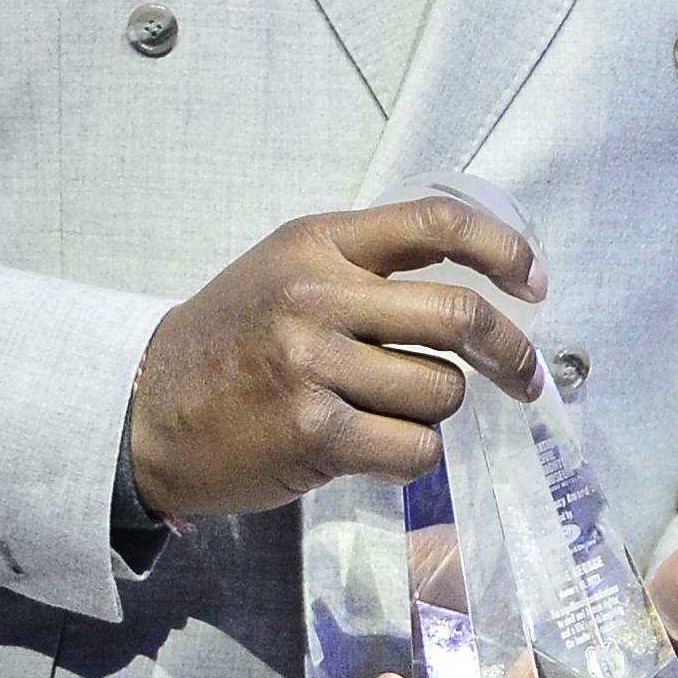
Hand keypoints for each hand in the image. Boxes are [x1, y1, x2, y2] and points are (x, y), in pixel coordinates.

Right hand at [126, 194, 549, 519]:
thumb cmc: (231, 342)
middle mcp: (316, 296)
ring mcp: (313, 365)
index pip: (435, 223)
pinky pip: (413, 447)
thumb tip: (479, 287)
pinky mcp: (313, 433)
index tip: (533, 283)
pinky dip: (412, 454)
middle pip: (457, 316)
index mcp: (317, 244)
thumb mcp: (287, 272)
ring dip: (437, 409)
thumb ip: (366, 268)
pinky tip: (377, 448)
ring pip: (441, 390)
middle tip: (526, 375)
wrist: (144, 411)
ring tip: (392, 412)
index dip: (503, 249)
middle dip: (510, 352)